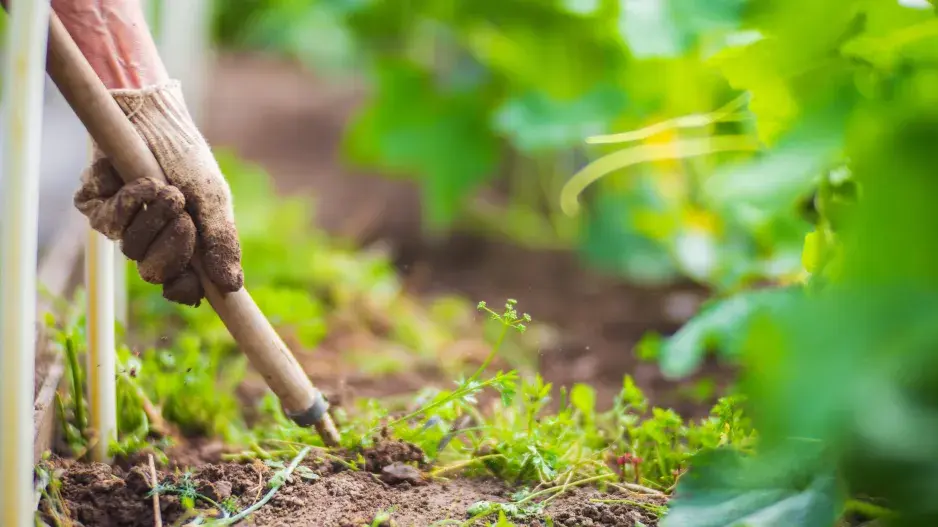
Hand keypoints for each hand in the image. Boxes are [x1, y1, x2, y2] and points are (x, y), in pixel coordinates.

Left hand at [74, 81, 242, 305]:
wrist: (155, 118)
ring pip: (132, 250)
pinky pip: (110, 222)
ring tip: (167, 191)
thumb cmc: (187, 159)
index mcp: (181, 246)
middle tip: (184, 221)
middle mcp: (150, 240)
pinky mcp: (96, 205)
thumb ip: (222, 242)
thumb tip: (233, 285)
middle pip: (154, 274)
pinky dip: (132, 202)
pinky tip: (145, 182)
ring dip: (154, 219)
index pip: (180, 286)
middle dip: (173, 250)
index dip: (185, 290)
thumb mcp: (214, 201)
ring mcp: (121, 225)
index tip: (193, 285)